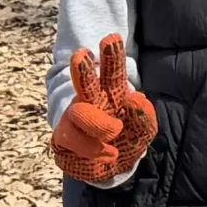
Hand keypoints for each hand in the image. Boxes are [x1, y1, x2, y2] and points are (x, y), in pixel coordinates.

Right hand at [51, 35, 156, 184]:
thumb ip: (144, 116)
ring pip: (78, 113)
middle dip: (83, 69)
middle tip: (82, 54)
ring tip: (114, 136)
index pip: (113, 72)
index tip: (112, 38)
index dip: (112, 56)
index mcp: (113, 95)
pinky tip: (107, 154)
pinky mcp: (62, 141)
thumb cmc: (128, 140)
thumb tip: (134, 99)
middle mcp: (90, 103)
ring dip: (97, 125)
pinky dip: (93, 150)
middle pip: (85, 83)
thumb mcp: (144, 129)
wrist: (112, 168)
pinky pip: (72, 141)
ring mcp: (73, 121)